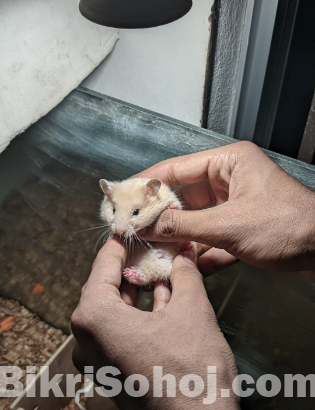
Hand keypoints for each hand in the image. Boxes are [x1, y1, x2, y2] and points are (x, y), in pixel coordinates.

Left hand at [71, 238, 238, 409]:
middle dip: (134, 265)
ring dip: (140, 288)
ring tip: (161, 267)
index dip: (122, 243)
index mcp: (94, 317)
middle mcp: (87, 338)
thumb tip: (185, 253)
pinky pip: (122, 329)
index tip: (133, 228)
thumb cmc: (191, 372)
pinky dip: (141, 311)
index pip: (104, 264)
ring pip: (117, 309)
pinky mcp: (113, 370)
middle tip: (153, 246)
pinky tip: (163, 295)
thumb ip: (184, 274)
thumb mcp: (192, 310)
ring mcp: (99, 358)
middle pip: (108, 286)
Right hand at [134, 141, 314, 274]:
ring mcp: (235, 204)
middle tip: (133, 227)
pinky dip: (199, 250)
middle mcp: (229, 179)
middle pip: (184, 196)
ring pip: (196, 219)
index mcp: (228, 163)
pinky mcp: (241, 226)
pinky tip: (182, 264)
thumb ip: (182, 226)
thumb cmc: (285, 226)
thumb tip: (144, 226)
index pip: (177, 168)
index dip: (148, 181)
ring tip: (150, 248)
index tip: (123, 194)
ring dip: (178, 236)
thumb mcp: (228, 225)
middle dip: (160, 215)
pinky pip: (211, 236)